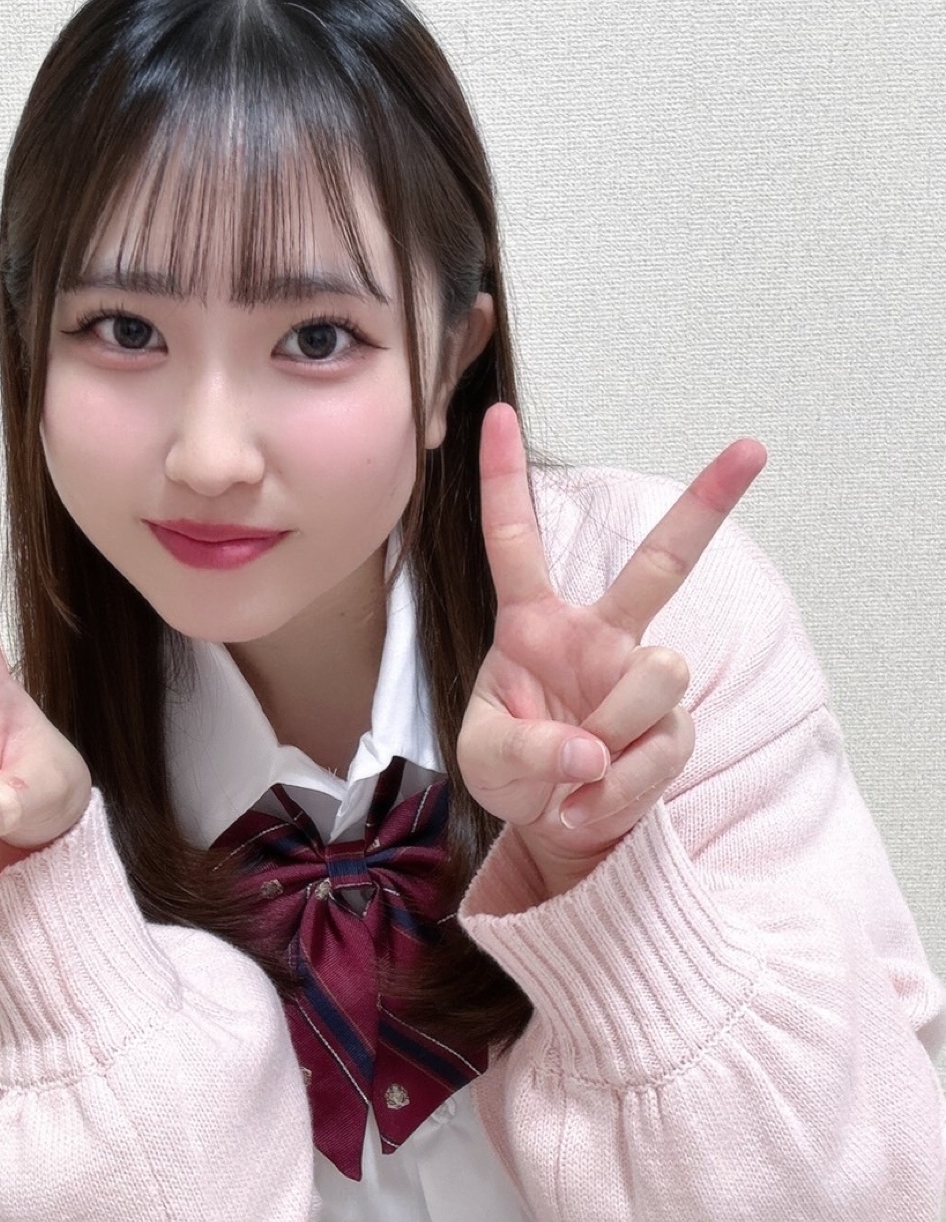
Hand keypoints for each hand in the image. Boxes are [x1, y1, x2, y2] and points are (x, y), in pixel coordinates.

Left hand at [457, 404, 766, 897]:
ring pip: (659, 674)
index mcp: (532, 623)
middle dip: (708, 504)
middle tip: (751, 449)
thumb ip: (524, 751)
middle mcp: (597, 635)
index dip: (503, 478)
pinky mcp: (671, 726)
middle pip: (661, 561)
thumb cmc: (514, 773)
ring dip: (617, 726)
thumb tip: (590, 749)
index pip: (514, 539)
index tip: (494, 414)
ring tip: (579, 767)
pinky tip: (595, 795)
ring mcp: (640, 677)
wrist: (556, 823)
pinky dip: (622, 783)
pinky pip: (661, 745)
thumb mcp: (486, 761)